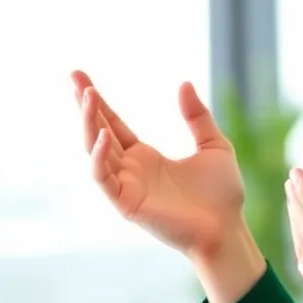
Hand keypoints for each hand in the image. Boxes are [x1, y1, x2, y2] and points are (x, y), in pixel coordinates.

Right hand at [71, 71, 245, 260]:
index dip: (99, 103)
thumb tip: (183, 83)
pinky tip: (103, 135)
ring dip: (89, 124)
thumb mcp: (213, 145)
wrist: (228, 228)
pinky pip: (104, 178)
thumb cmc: (222, 193)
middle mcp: (131, 169)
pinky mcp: (127, 204)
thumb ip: (197, 117)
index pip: (114, 124)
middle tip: (73, 75)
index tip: (81, 76)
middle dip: (85, 105)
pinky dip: (99, 157)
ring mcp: (126, 186)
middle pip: (98, 132)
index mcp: (146, 157)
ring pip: (95, 151)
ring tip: (87, 95)